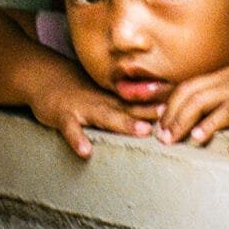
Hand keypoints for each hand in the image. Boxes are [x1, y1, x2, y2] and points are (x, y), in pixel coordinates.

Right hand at [27, 59, 165, 158]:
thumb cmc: (76, 90)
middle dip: (152, 111)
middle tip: (173, 117)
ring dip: (124, 122)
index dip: (161, 103)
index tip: (186, 103)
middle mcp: (102, 101)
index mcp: (112, 98)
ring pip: (106, 115)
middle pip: (130, 107)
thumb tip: (158, 113)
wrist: (42, 76)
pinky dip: (77, 140)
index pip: (141, 100)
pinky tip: (86, 152)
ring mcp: (82, 108)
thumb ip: (125, 104)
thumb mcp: (102, 93)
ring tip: (142, 131)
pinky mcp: (63, 116)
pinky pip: (70, 130)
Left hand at [153, 64, 228, 146]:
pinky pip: (223, 114)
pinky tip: (197, 137)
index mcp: (221, 78)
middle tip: (161, 135)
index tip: (160, 122)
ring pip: (199, 100)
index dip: (171, 104)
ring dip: (181, 121)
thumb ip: (217, 104)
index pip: (188, 87)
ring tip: (171, 138)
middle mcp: (225, 80)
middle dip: (171, 113)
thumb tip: (192, 122)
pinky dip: (207, 126)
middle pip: (189, 92)